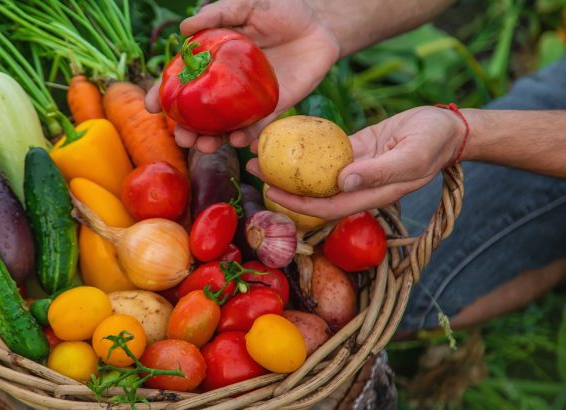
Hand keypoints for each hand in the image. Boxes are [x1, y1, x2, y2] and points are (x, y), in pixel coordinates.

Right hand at [145, 0, 339, 152]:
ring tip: (204, 146)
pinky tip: (239, 140)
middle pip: (201, 112)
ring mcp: (249, 99)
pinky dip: (248, 137)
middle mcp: (227, 85)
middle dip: (187, 129)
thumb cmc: (281, 10)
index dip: (166, 94)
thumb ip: (219, 15)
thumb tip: (184, 28)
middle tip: (181, 138)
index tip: (151, 108)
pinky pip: (258, 127)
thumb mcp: (248, 5)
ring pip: (226, 125)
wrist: (320, 25)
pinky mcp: (274, 107)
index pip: (184, 81)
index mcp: (213, 61)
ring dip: (213, 139)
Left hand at [248, 106, 466, 219]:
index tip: (269, 191)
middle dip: (280, 185)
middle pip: (311, 193)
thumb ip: (378, 173)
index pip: (325, 207)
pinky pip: (323, 152)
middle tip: (251, 168)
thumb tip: (342, 182)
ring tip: (258, 152)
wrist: (448, 126)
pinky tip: (283, 137)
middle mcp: (357, 187)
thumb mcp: (410, 157)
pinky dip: (303, 148)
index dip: (296, 204)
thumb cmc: (434, 142)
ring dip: (287, 166)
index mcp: (369, 196)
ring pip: (313, 173)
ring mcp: (354, 169)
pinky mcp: (354, 150)